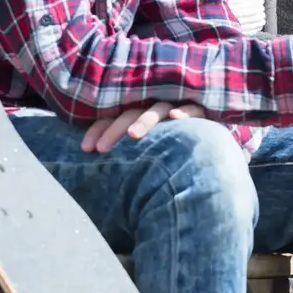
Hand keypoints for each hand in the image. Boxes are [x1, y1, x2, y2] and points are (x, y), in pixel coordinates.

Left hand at [81, 102, 204, 152]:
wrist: (206, 156)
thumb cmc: (168, 161)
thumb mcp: (141, 162)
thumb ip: (123, 164)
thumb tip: (87, 182)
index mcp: (136, 121)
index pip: (113, 119)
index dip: (99, 131)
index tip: (86, 149)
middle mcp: (154, 113)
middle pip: (130, 115)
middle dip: (114, 130)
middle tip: (101, 150)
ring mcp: (176, 110)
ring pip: (157, 110)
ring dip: (144, 121)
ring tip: (133, 136)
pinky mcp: (200, 113)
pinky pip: (193, 109)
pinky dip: (184, 112)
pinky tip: (176, 117)